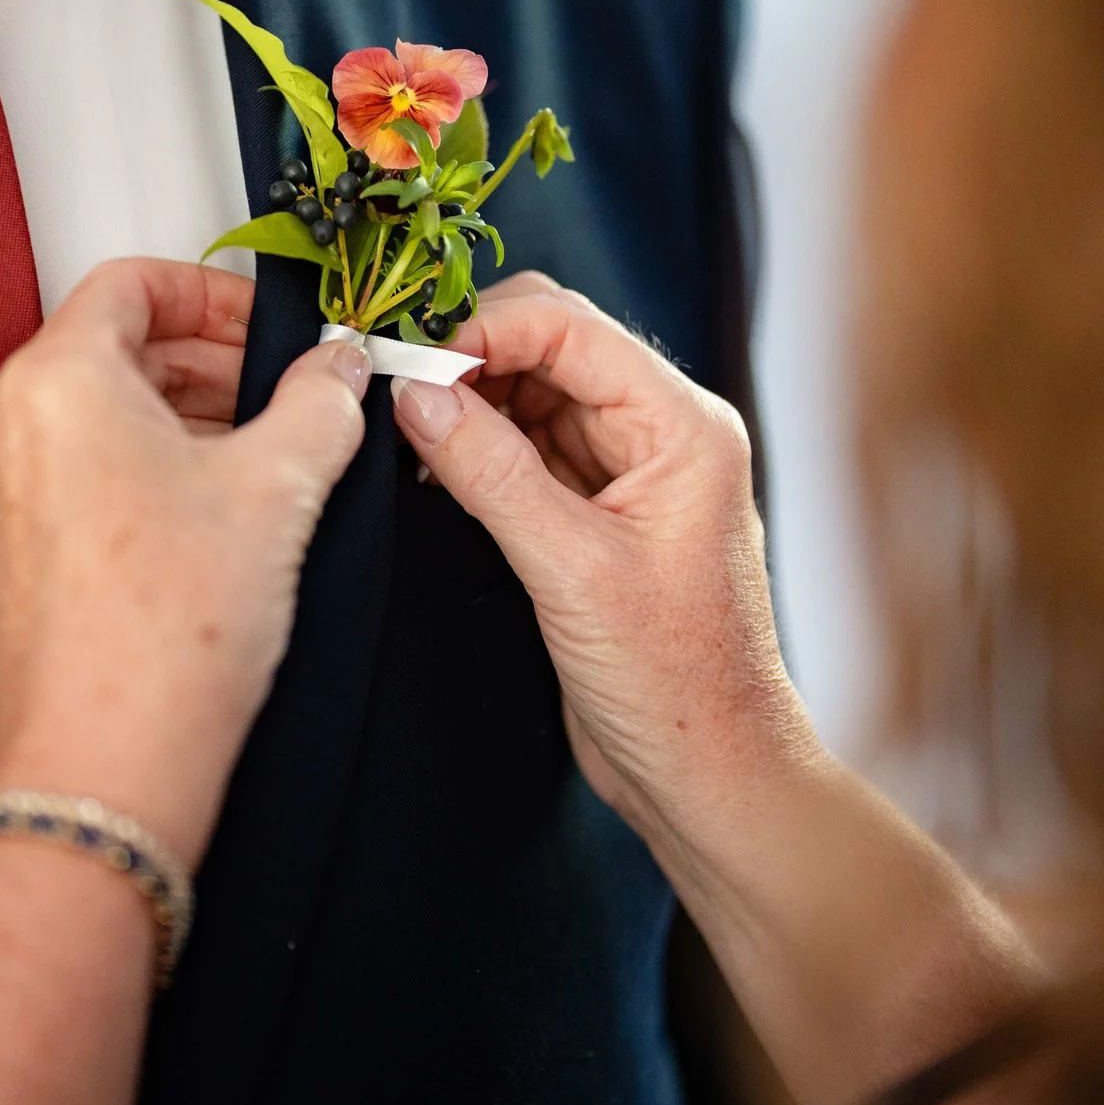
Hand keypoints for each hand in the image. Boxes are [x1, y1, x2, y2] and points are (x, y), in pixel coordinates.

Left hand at [0, 258, 371, 864]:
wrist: (104, 763)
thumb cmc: (163, 638)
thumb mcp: (278, 491)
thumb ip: (319, 406)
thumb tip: (338, 371)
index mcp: (57, 379)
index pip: (131, 282)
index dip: (214, 293)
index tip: (268, 327)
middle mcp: (7, 425)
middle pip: (113, 345)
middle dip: (208, 360)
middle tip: (283, 389)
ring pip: (95, 412)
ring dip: (182, 416)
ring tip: (262, 456)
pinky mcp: (9, 551)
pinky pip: (76, 472)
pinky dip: (145, 468)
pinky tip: (216, 515)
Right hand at [387, 273, 808, 838]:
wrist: (709, 775)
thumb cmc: (675, 684)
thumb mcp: (571, 571)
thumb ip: (491, 473)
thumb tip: (416, 395)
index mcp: (684, 426)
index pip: (570, 328)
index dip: (483, 329)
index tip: (409, 364)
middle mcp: (663, 433)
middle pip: (551, 346)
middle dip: (470, 358)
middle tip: (394, 394)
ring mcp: (630, 473)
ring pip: (533, 395)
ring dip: (469, 404)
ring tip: (405, 438)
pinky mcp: (598, 515)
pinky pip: (529, 450)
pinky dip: (479, 450)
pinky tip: (433, 470)